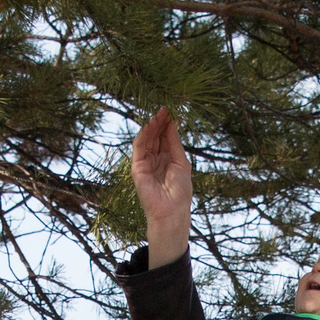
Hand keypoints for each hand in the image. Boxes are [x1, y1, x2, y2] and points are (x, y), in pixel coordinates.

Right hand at [132, 106, 193, 268]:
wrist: (172, 210)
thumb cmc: (181, 190)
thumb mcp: (181, 161)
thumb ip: (174, 142)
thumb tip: (172, 122)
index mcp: (167, 158)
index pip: (165, 137)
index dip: (167, 124)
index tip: (171, 111)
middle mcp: (155, 159)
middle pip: (156, 136)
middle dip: (159, 122)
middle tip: (164, 109)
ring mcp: (145, 163)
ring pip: (147, 140)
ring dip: (152, 126)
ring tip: (158, 114)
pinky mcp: (138, 168)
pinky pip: (139, 148)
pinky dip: (143, 136)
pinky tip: (149, 126)